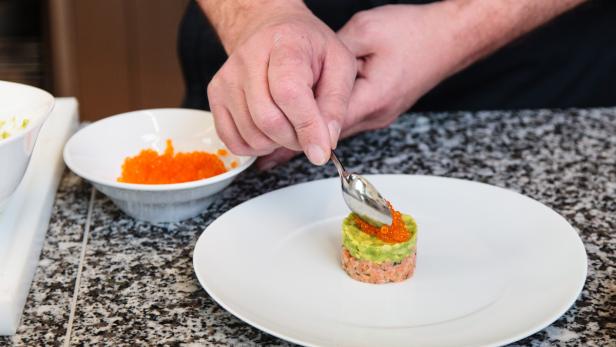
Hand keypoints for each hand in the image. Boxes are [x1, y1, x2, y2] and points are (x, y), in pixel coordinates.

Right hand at [204, 1, 355, 164]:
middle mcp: (248, 58)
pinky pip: (233, 141)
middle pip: (268, 120)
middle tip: (309, 133)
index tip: (321, 151)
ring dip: (277, 144)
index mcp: (285, 44)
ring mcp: (227, 78)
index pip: (289, 93)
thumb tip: (325, 143)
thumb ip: (336, 103)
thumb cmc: (307, 48)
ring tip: (290, 125)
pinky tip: (269, 133)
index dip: (307, 127)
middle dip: (295, 140)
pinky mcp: (215, 95)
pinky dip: (255, 148)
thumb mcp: (339, 64)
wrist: (271, 29)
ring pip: (252, 136)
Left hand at [257, 3, 460, 169]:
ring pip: (337, 129)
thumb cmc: (414, 32)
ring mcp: (380, 114)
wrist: (449, 37)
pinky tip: (309, 120)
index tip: (273, 143)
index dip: (296, 131)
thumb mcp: (366, 32)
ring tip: (281, 140)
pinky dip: (325, 122)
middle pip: (328, 133)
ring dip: (311, 132)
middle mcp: (376, 113)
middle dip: (299, 138)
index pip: (325, 124)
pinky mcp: (381, 108)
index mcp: (372, 98)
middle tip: (269, 150)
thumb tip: (310, 69)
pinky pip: (347, 120)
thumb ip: (334, 54)